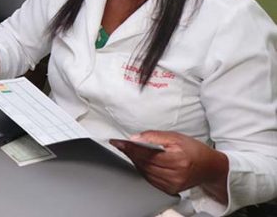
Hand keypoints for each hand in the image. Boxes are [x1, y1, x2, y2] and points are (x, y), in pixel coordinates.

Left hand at [110, 131, 228, 199]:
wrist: (210, 167)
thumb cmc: (194, 150)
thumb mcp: (176, 137)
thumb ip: (154, 136)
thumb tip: (135, 138)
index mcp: (178, 160)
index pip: (146, 154)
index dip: (129, 147)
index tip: (117, 142)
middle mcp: (175, 175)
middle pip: (143, 164)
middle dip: (130, 153)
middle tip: (121, 144)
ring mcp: (173, 185)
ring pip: (144, 172)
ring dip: (135, 161)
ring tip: (131, 150)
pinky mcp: (170, 190)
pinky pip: (149, 179)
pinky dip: (142, 169)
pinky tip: (141, 161)